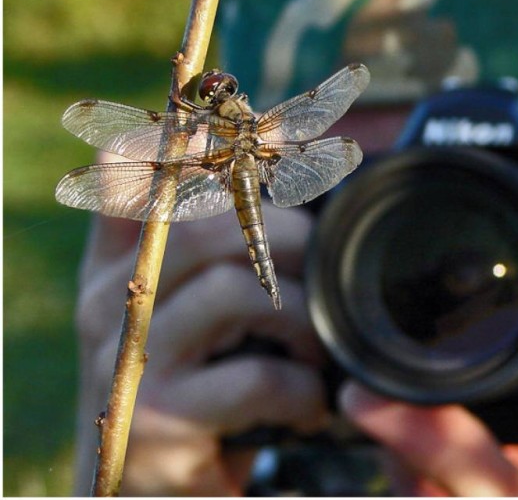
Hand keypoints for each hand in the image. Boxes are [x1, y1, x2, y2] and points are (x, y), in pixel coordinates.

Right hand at [74, 169, 327, 493]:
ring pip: (236, 292)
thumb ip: (216, 249)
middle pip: (209, 226)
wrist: (142, 490)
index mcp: (120, 263)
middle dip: (291, 240)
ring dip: (302, 319)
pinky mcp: (159, 419)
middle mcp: (113, 300)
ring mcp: (129, 360)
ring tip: (315, 349)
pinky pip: (254, 378)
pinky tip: (306, 403)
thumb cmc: (186, 384)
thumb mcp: (187, 310)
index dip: (189, 140)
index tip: (255, 142)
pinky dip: (301, 388)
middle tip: (317, 272)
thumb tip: (278, 156)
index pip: (125, 169)